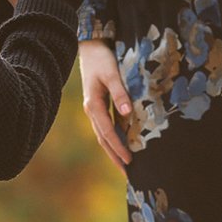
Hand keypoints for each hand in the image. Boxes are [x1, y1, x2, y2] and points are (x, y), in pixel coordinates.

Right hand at [78, 38, 133, 169]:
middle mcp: (91, 109)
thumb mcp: (112, 73)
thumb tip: (127, 113)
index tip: (129, 161)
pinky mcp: (98, 104)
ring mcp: (94, 108)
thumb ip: (120, 92)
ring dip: (113, 150)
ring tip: (125, 165)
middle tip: (128, 174)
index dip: (118, 148)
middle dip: (115, 156)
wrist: (91, 46)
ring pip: (103, 134)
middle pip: (103, 139)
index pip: (107, 132)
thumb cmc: (103, 59)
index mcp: (93, 104)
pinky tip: (123, 144)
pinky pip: (106, 126)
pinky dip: (113, 138)